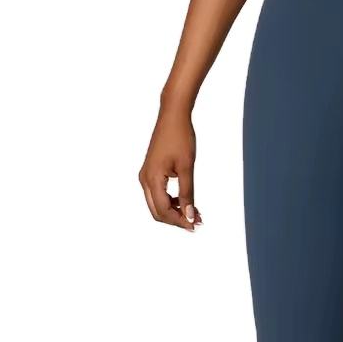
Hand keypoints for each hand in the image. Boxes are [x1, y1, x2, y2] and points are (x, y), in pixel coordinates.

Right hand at [139, 107, 201, 231]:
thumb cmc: (180, 138)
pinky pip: (159, 195)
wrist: (173, 116)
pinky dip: (172, 202)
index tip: (196, 225)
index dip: (180, 221)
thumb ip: (188, 194)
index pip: (164, 211)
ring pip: (158, 205)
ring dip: (176, 211)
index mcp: (152, 179)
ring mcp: (146, 176)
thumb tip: (190, 216)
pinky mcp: (151, 172)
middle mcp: (145, 179)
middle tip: (197, 221)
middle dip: (177, 219)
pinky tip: (187, 202)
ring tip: (196, 212)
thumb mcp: (187, 168)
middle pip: (158, 212)